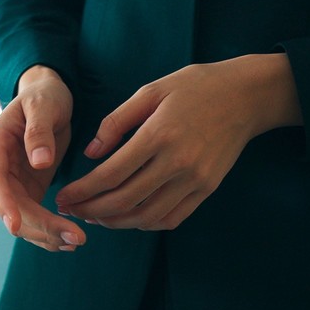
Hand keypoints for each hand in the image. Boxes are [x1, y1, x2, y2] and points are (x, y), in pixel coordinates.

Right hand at [0, 65, 86, 251]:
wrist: (49, 98)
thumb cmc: (44, 96)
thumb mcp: (43, 105)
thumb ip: (38, 132)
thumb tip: (39, 162)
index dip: (3, 204)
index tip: (14, 226)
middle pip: (11, 205)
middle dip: (39, 226)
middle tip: (73, 239)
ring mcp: (12, 181)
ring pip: (22, 217)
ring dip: (46, 234)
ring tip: (77, 242)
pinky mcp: (27, 189)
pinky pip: (34, 216)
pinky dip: (50, 230)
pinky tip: (71, 240)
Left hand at [55, 54, 301, 230]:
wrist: (246, 96)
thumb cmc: (195, 87)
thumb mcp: (151, 91)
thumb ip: (117, 121)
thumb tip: (91, 153)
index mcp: (159, 135)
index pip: (111, 174)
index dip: (82, 191)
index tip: (63, 197)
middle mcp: (177, 163)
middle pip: (125, 200)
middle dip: (92, 210)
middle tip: (72, 210)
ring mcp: (195, 180)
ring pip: (147, 216)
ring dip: (116, 222)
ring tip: (95, 216)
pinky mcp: (207, 189)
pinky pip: (171, 217)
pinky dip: (146, 223)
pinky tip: (128, 217)